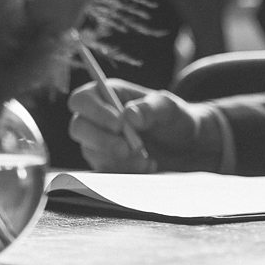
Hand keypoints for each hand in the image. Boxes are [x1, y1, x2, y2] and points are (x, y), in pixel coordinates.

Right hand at [68, 80, 221, 172]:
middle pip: (79, 128)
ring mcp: (99, 142)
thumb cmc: (173, 118)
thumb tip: (129, 115)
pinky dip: (126, 171)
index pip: (82, 99)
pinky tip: (148, 166)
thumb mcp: (169, 108)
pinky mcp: (107, 162)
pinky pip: (106, 170)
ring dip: (117, 158)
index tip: (118, 124)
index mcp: (108, 94)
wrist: (185, 145)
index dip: (94, 111)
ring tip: (146, 159)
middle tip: (127, 149)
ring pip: (91, 152)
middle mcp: (97, 118)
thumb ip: (151, 108)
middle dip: (101, 140)